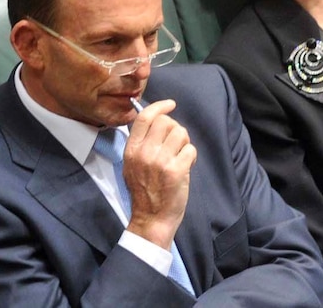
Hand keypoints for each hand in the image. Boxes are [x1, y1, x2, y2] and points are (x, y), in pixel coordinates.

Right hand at [123, 99, 196, 249]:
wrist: (151, 218)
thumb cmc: (144, 192)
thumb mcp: (132, 165)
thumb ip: (141, 144)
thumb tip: (156, 120)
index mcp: (131, 150)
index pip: (145, 117)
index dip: (159, 107)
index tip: (170, 104)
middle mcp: (144, 153)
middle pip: (166, 122)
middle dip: (175, 129)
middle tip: (176, 143)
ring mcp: (160, 161)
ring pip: (180, 133)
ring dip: (184, 143)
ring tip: (179, 157)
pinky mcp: (176, 171)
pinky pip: (190, 149)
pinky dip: (191, 157)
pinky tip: (184, 167)